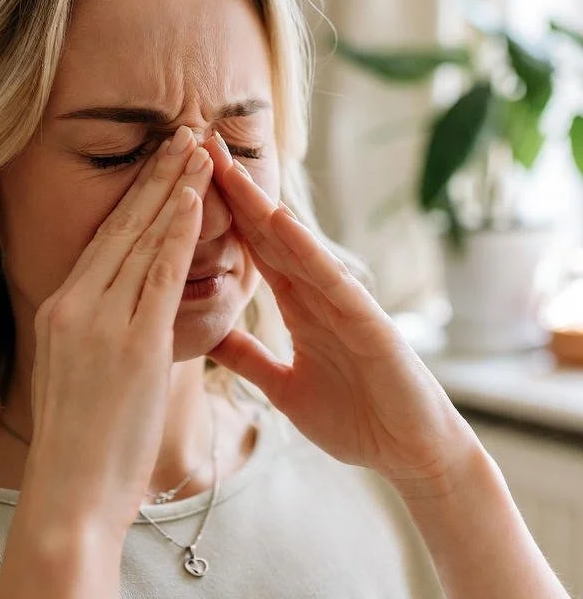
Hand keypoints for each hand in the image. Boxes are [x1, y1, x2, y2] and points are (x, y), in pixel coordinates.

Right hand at [26, 128, 213, 544]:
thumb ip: (103, 331)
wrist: (71, 496)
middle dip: (158, 175)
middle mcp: (73, 304)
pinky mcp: (131, 343)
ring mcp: (99, 321)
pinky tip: (196, 201)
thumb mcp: (80, 373)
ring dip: (175, 189)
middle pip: (122, 225)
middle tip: (184, 131)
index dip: (137, 194)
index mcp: (60, 308)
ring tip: (199, 148)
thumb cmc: (84, 445)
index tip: (161, 159)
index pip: (106, 238)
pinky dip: (178, 233)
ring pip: (142, 239)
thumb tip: (129, 309)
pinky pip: (158, 275)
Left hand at [202, 133, 482, 500]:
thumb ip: (250, 359)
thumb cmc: (356, 421)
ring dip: (261, 205)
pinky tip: (279, 220)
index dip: (222, 214)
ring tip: (227, 165)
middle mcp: (319, 295)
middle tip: (198, 143)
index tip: (187, 178)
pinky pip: (330, 279)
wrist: (410, 455)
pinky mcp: (367, 321)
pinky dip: (304, 249)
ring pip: (295, 245)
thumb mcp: (284, 389)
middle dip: (234, 191)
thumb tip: (211, 336)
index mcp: (299, 308)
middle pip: (268, 233)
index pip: (253, 250)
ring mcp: (344, 303)